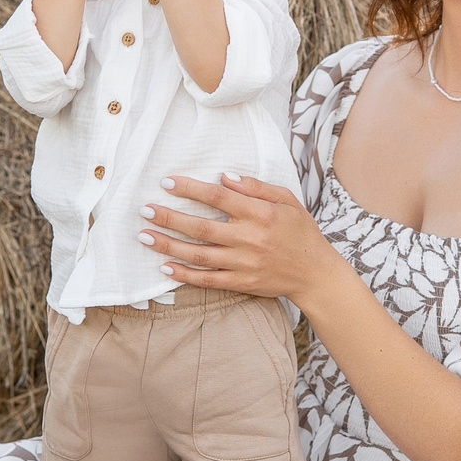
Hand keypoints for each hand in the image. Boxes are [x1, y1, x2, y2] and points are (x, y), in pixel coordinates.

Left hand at [139, 173, 343, 304]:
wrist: (316, 274)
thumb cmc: (300, 232)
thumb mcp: (286, 200)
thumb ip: (256, 188)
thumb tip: (225, 176)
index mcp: (261, 214)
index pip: (219, 197)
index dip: (191, 189)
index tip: (167, 182)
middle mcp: (250, 239)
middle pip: (202, 227)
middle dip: (170, 218)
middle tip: (145, 209)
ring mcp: (244, 264)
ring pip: (199, 255)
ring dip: (169, 246)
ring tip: (145, 236)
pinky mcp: (241, 283)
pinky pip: (208, 280)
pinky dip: (185, 275)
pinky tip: (165, 267)